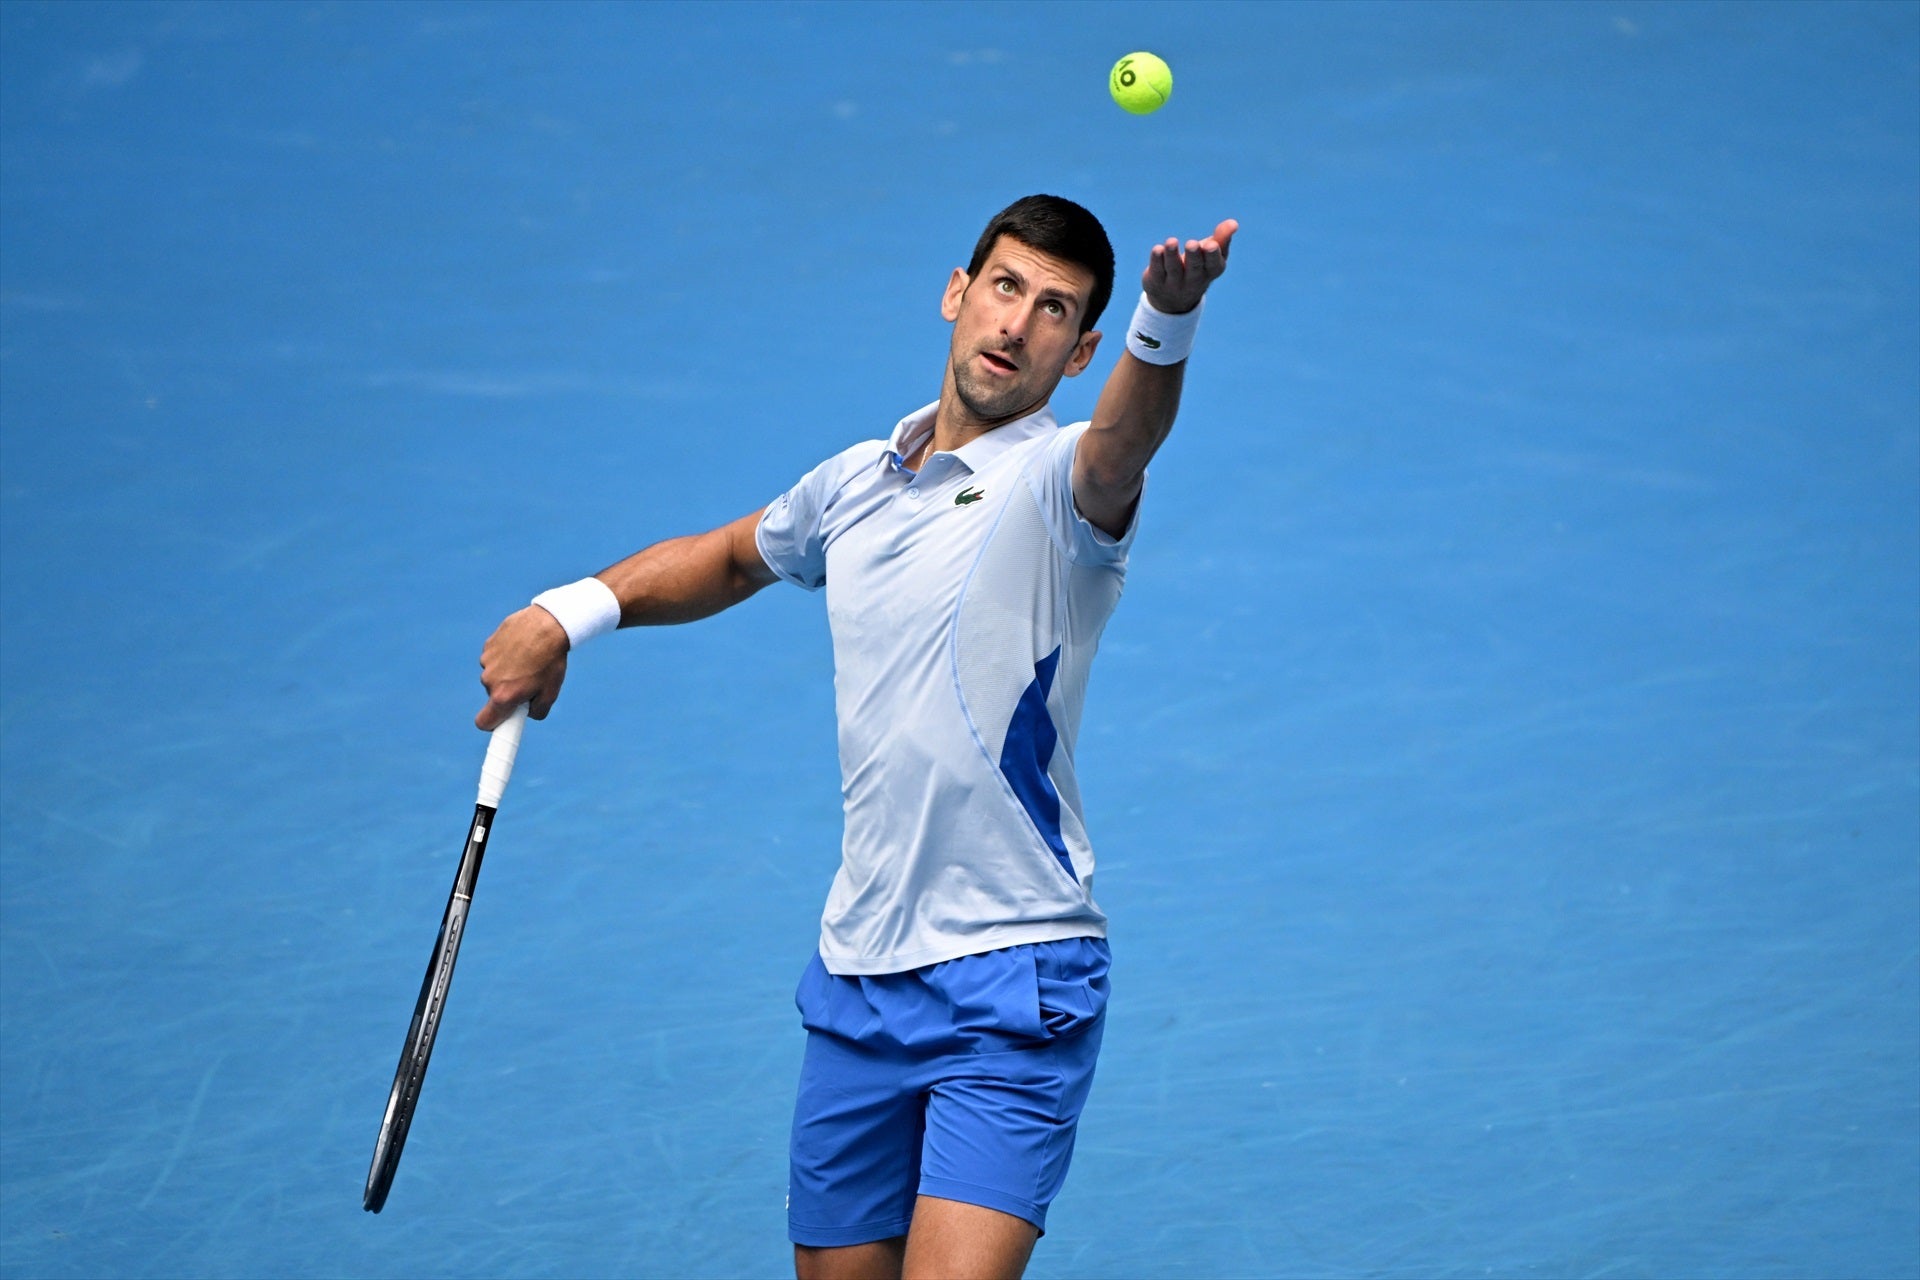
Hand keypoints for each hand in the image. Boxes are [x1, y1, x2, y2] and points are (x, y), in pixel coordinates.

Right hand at [476, 606, 568, 728]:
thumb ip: (537, 711)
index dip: (492, 725)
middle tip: (530, 681)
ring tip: (530, 660)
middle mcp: (489, 680)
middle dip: (508, 693)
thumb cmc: (551, 660)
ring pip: (495, 675)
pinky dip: (506, 656)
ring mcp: (487, 662)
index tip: (501, 724)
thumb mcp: (551, 692)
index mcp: (503, 696)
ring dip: (508, 673)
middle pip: (494, 696)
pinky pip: (495, 658)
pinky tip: (522, 647)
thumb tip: (529, 714)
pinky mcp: (488, 645)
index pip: (484, 722)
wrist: (548, 624)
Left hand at [1142, 218, 1237, 314]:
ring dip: (1172, 254)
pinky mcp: (1156, 281)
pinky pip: (1157, 271)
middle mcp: (1193, 280)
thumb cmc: (1198, 268)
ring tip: (1171, 241)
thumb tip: (1234, 223)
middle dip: (1193, 256)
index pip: (1213, 265)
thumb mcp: (1212, 255)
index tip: (1211, 244)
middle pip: (1194, 268)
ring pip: (1173, 269)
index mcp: (1210, 272)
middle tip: (1192, 244)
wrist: (1173, 301)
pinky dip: (1157, 260)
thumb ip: (1222, 238)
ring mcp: (1174, 283)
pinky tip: (1158, 249)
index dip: (1212, 255)